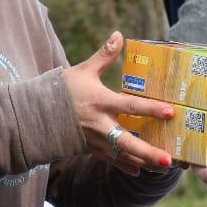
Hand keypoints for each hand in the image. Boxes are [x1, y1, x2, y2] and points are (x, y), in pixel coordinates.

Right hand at [64, 31, 176, 173]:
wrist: (36, 113)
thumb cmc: (62, 89)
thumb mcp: (84, 70)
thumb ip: (104, 55)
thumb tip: (119, 35)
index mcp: (101, 102)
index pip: (131, 106)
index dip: (151, 109)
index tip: (170, 111)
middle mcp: (100, 124)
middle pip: (128, 142)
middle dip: (149, 152)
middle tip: (169, 160)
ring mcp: (96, 140)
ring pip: (123, 155)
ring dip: (143, 162)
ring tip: (164, 168)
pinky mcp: (90, 149)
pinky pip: (110, 160)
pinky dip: (125, 167)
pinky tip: (140, 172)